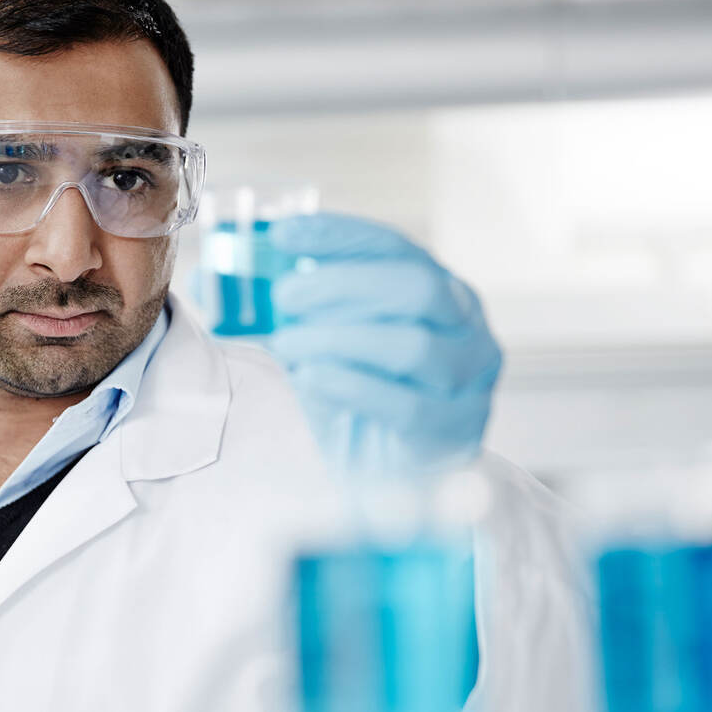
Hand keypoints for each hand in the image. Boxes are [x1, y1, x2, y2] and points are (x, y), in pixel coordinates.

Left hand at [266, 212, 501, 471]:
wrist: (386, 476)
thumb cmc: (358, 399)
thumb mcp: (327, 340)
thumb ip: (298, 307)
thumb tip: (241, 276)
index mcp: (439, 291)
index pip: (395, 247)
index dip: (339, 236)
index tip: (284, 234)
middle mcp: (467, 327)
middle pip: (417, 287)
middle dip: (342, 284)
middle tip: (286, 294)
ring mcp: (470, 380)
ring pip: (415, 346)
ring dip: (338, 339)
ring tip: (288, 344)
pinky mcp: (454, 430)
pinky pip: (406, 404)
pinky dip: (350, 385)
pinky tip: (311, 377)